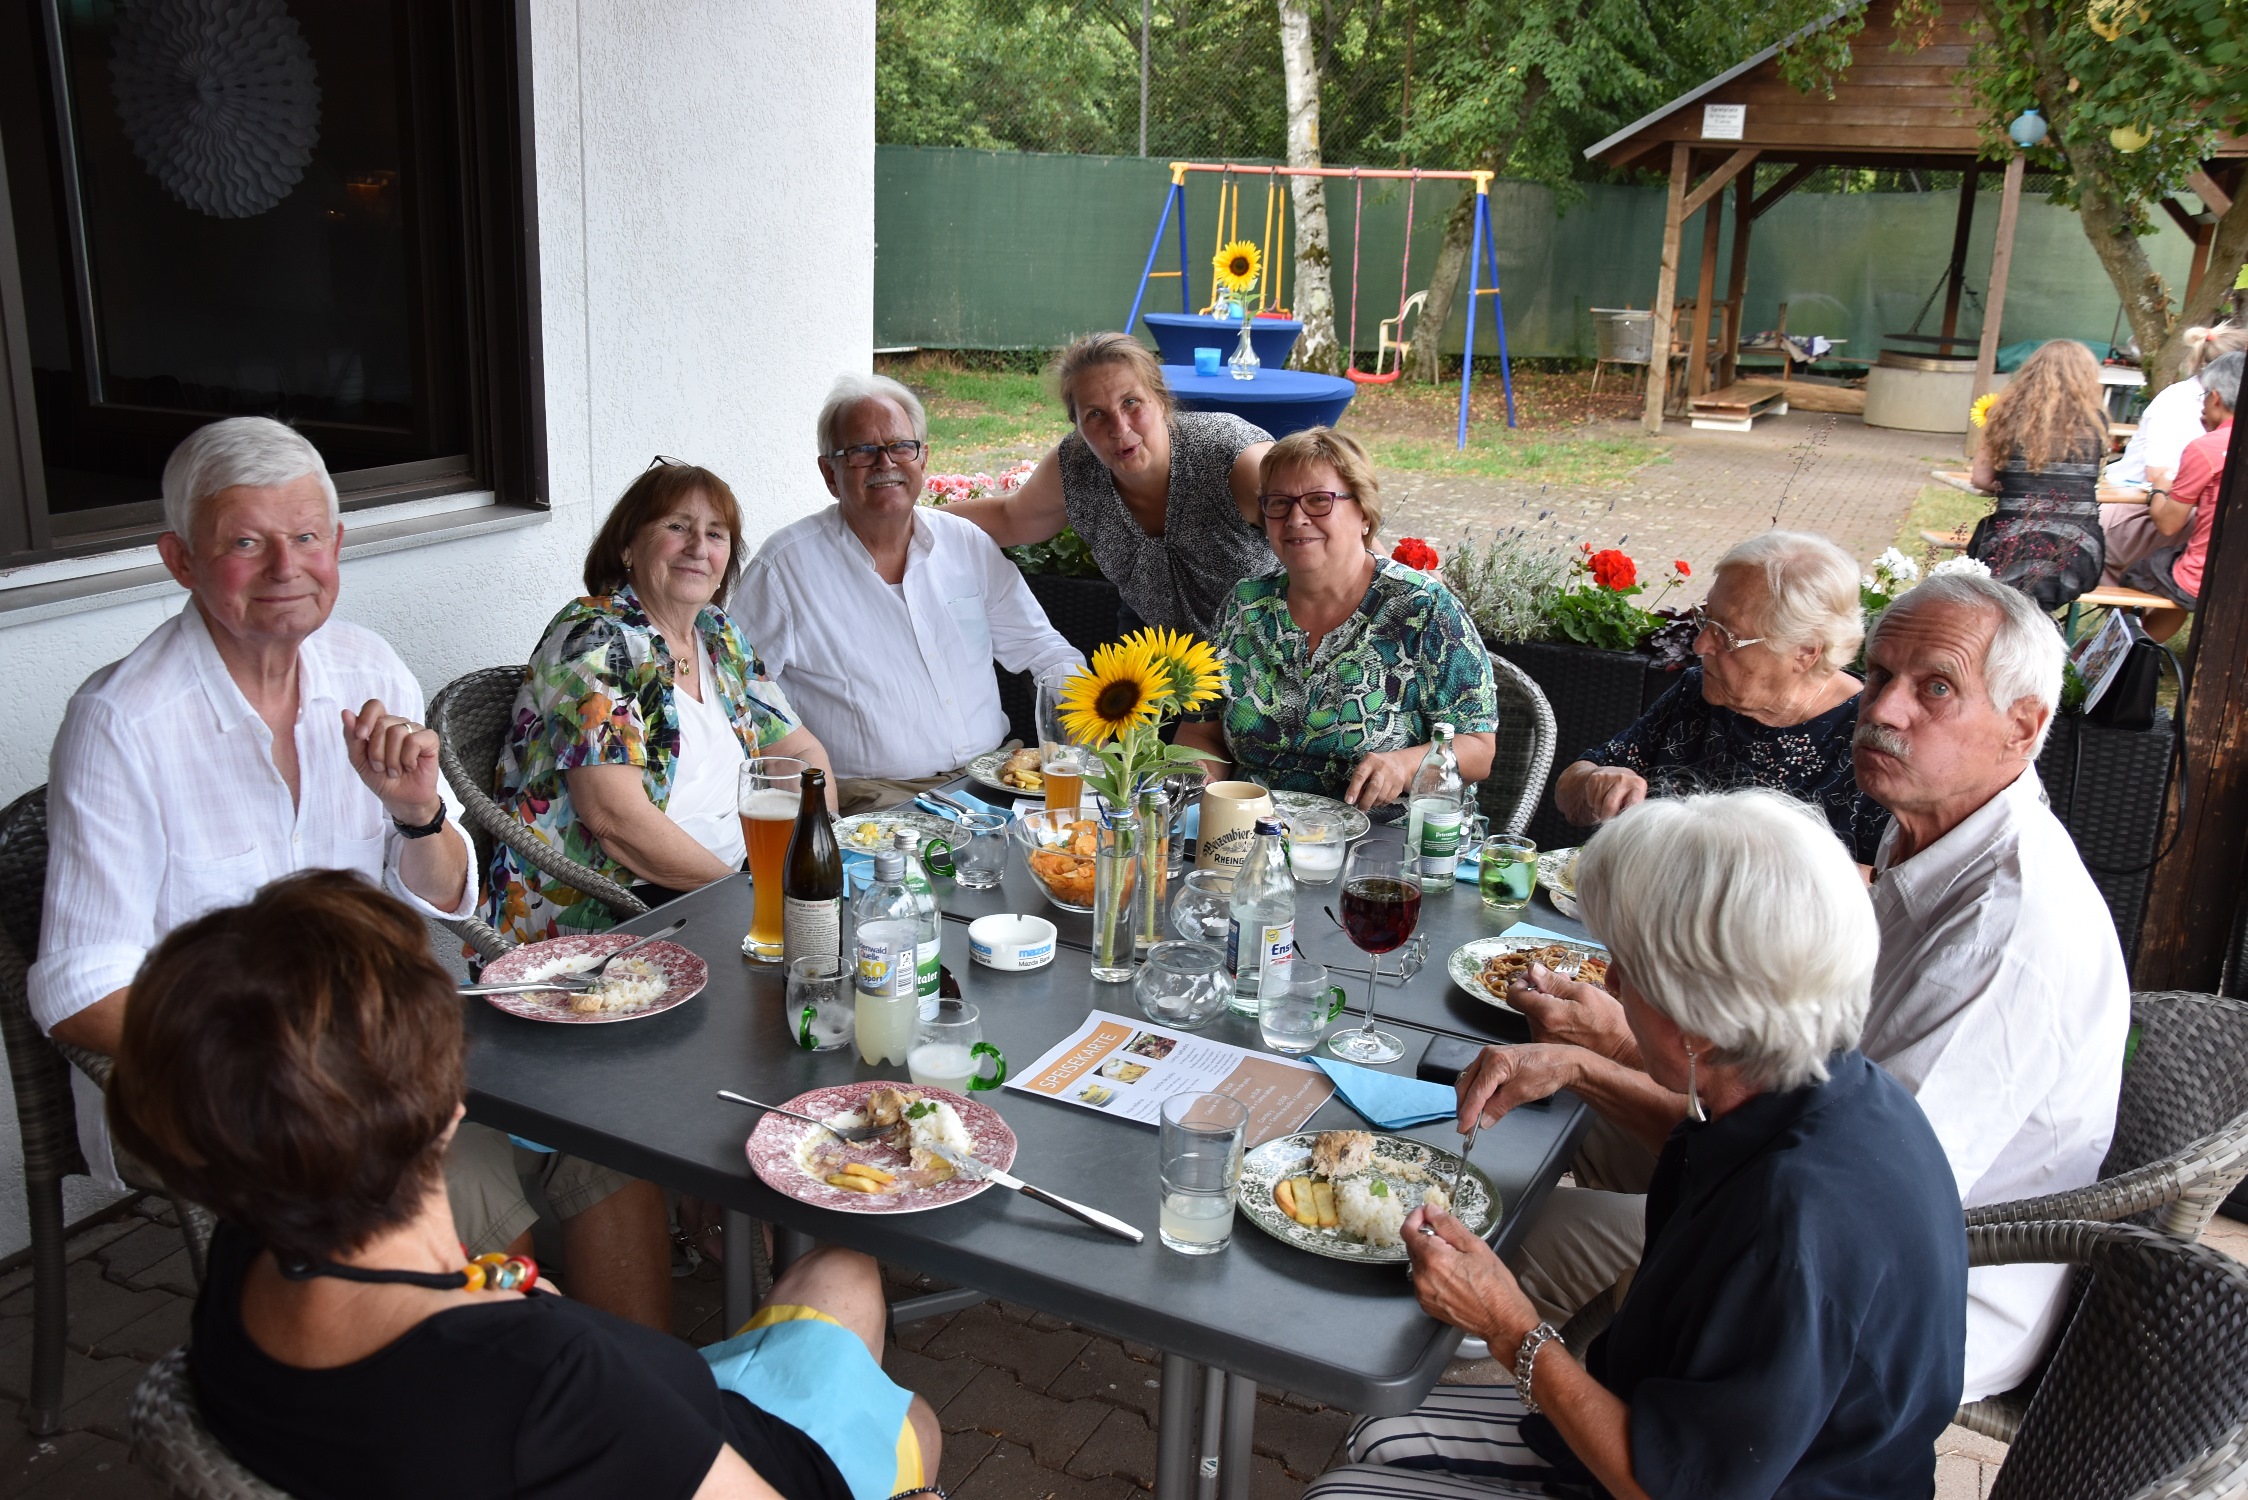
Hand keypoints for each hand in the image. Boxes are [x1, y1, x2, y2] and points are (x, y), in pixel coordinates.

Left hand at [343, 700, 443, 825]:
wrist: (400, 800)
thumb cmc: (382, 779)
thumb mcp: (359, 760)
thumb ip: (352, 737)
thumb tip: (346, 713)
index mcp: (381, 725)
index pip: (374, 706)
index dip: (366, 718)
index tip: (361, 737)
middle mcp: (399, 724)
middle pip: (382, 723)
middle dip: (376, 750)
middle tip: (380, 766)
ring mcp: (416, 730)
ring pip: (397, 732)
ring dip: (392, 759)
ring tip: (395, 770)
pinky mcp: (430, 740)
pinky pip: (414, 741)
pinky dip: (407, 759)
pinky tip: (409, 767)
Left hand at [1344, 746, 1422, 809]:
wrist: (1399, 763)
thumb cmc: (1376, 767)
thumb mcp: (1365, 768)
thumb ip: (1358, 782)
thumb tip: (1352, 800)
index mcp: (1370, 761)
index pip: (1360, 776)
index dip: (1353, 789)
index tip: (1349, 801)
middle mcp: (1382, 767)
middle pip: (1374, 787)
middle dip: (1365, 801)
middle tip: (1360, 809)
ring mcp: (1393, 776)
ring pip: (1382, 796)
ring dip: (1373, 803)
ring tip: (1369, 803)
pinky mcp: (1399, 785)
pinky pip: (1389, 799)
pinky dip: (1381, 804)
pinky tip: (1378, 801)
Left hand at [1405, 1205, 1538, 1351]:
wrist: (1503, 1322)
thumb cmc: (1495, 1285)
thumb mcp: (1476, 1247)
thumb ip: (1449, 1226)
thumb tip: (1431, 1211)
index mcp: (1433, 1259)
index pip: (1408, 1231)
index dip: (1415, 1218)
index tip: (1425, 1213)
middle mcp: (1422, 1277)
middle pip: (1413, 1247)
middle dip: (1427, 1237)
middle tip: (1450, 1238)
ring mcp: (1423, 1294)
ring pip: (1418, 1265)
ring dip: (1430, 1257)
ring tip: (1456, 1261)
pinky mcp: (1427, 1306)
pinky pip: (1423, 1282)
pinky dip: (1433, 1274)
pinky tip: (1453, 1277)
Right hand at [1456, 1043, 1581, 1130]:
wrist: (1561, 1061)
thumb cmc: (1547, 1071)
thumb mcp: (1522, 1093)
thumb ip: (1498, 1107)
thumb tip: (1482, 1122)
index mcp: (1495, 1061)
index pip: (1475, 1092)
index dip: (1468, 1112)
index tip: (1463, 1129)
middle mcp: (1487, 1055)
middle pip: (1466, 1085)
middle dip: (1464, 1107)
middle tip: (1466, 1127)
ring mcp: (1488, 1056)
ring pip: (1468, 1081)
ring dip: (1468, 1100)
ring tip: (1471, 1118)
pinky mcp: (1492, 1060)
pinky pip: (1476, 1078)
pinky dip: (1475, 1093)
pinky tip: (1479, 1105)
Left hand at [1508, 963, 1635, 1061]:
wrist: (1623, 1053)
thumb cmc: (1609, 1023)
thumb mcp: (1585, 993)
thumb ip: (1554, 982)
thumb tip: (1533, 970)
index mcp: (1547, 1014)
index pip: (1514, 995)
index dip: (1523, 982)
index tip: (1535, 978)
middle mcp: (1541, 1031)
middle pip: (1527, 1005)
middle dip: (1542, 992)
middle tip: (1564, 987)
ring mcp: (1544, 1043)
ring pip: (1536, 1016)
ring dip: (1548, 1005)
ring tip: (1573, 1004)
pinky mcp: (1550, 1050)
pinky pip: (1544, 1029)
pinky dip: (1553, 1020)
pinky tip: (1572, 1019)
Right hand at [1572, 767, 1646, 823]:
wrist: (1612, 774)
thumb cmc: (1626, 792)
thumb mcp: (1635, 799)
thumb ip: (1633, 809)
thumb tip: (1628, 822)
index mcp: (1638, 784)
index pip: (1630, 805)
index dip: (1623, 817)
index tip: (1620, 821)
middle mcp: (1623, 778)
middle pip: (1609, 806)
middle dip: (1607, 816)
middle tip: (1609, 818)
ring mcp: (1607, 777)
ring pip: (1598, 804)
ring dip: (1600, 810)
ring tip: (1605, 806)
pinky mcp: (1595, 778)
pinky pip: (1591, 799)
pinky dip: (1593, 803)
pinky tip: (1600, 799)